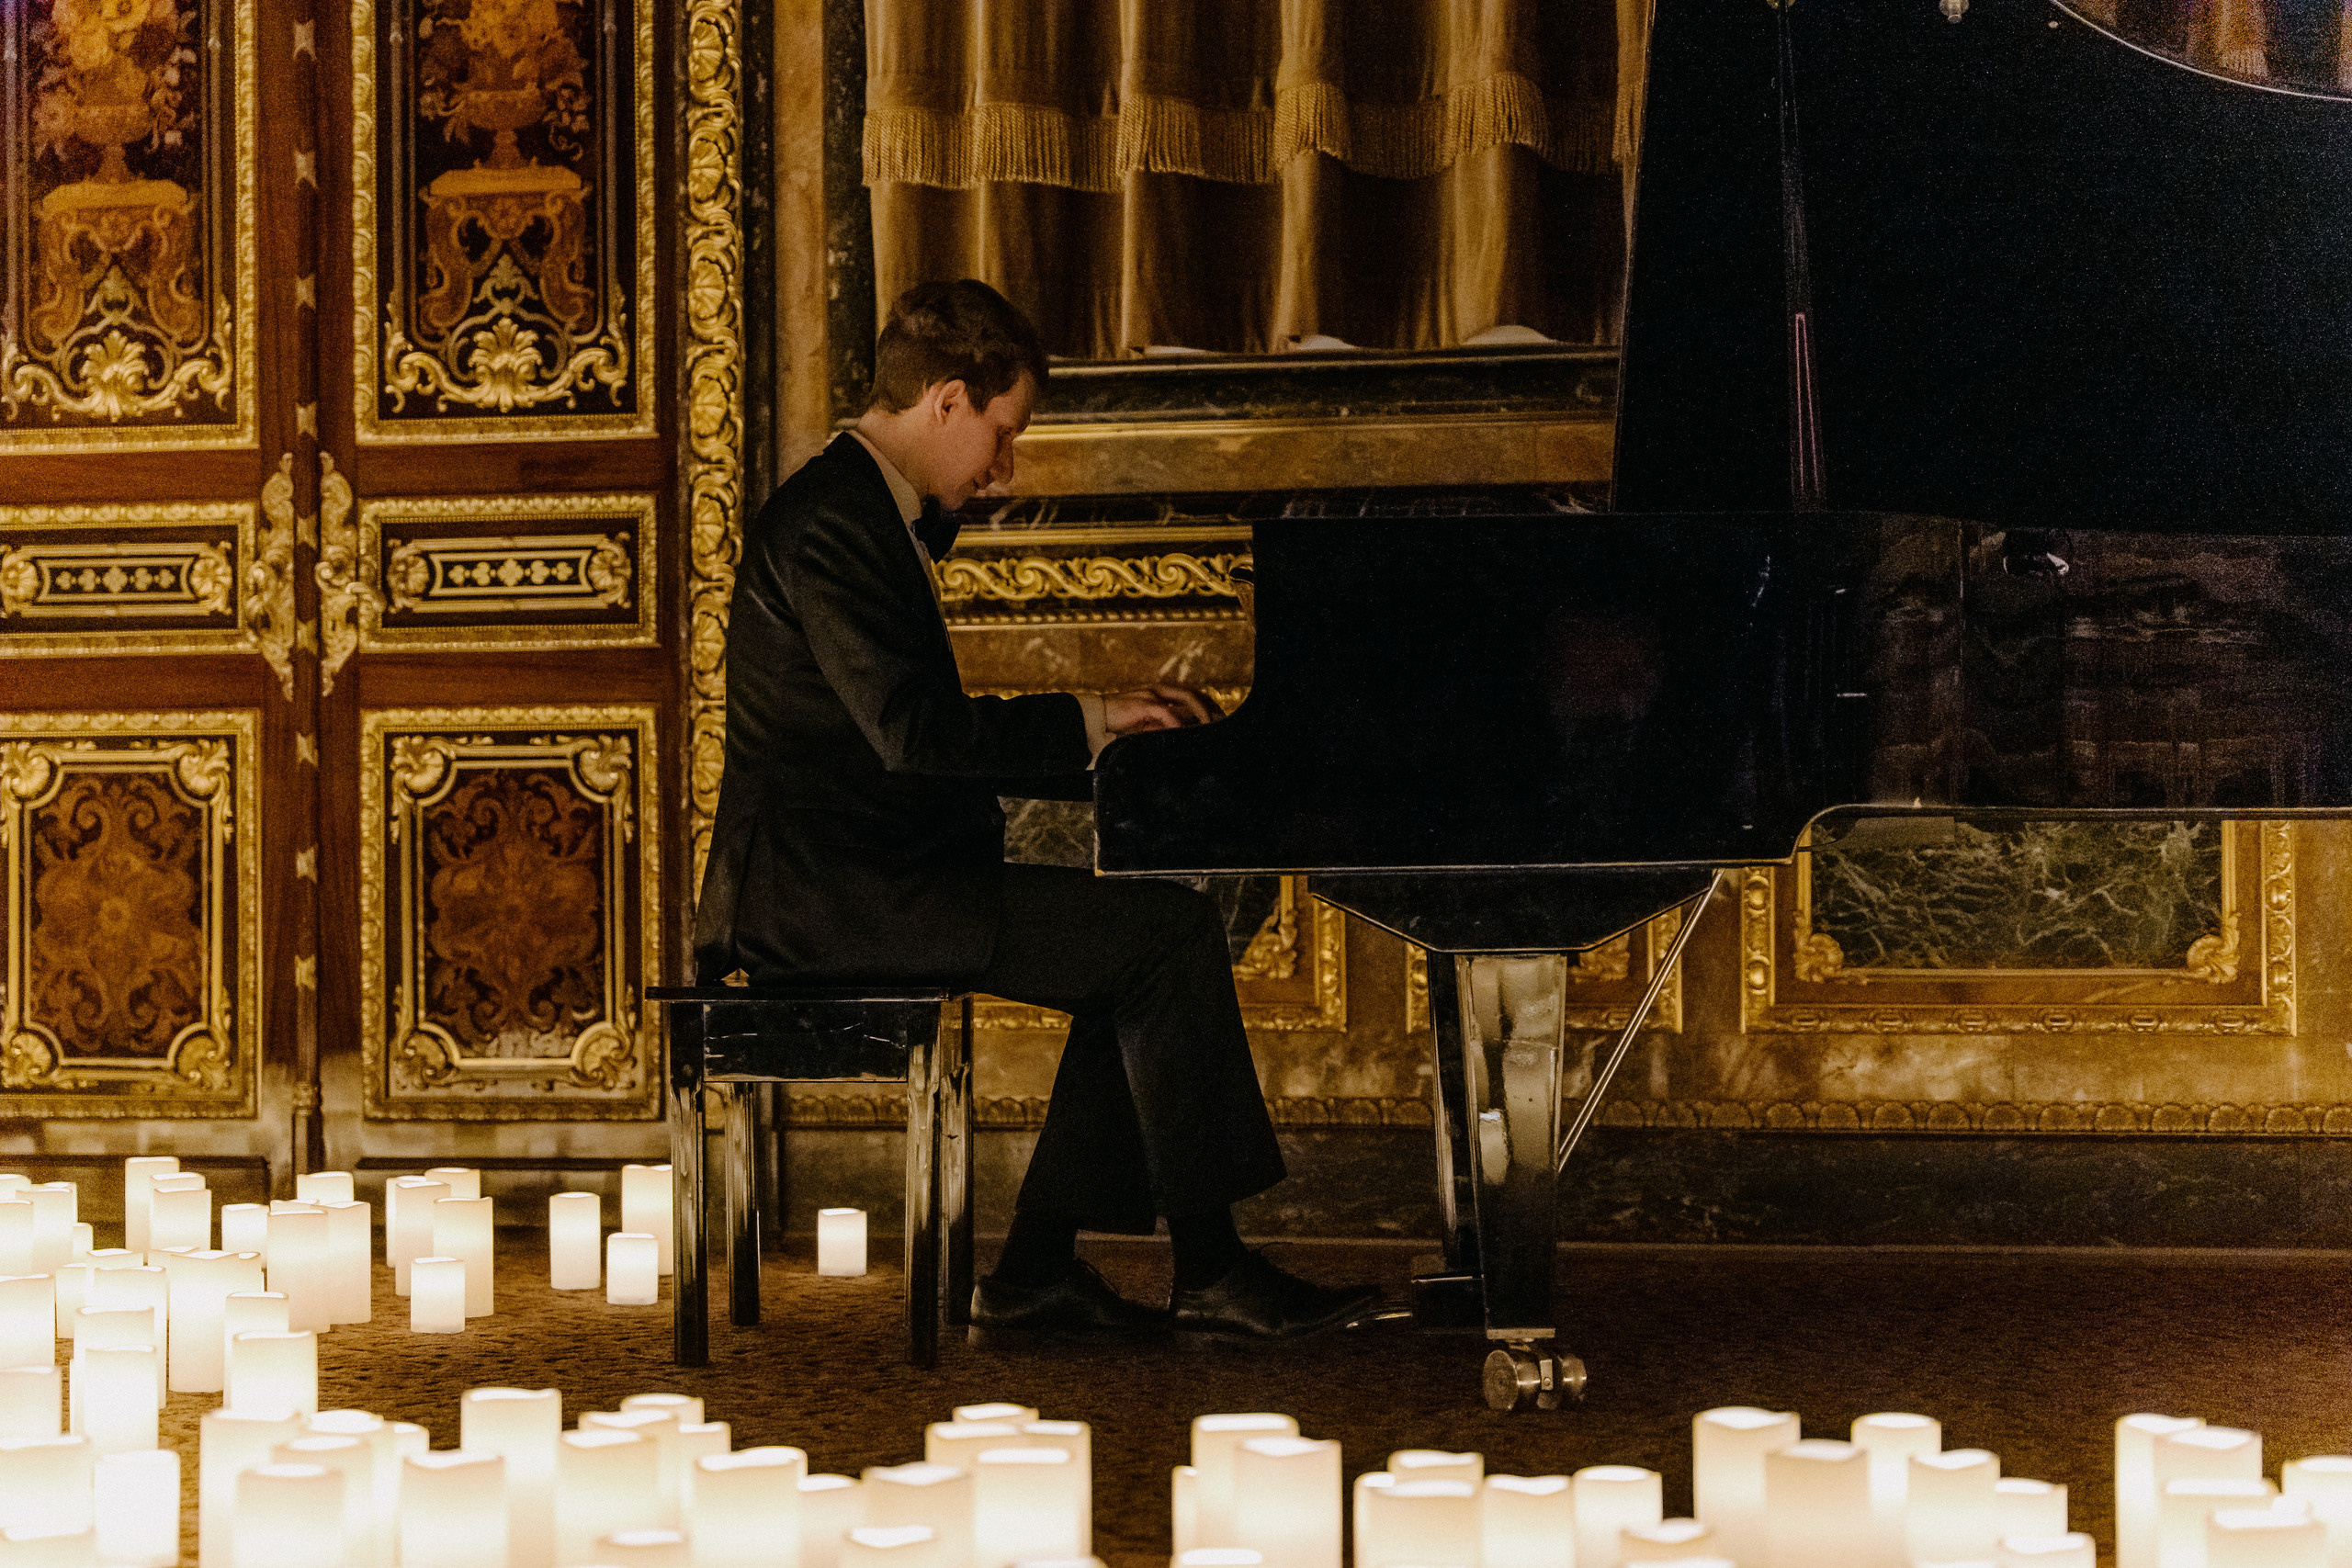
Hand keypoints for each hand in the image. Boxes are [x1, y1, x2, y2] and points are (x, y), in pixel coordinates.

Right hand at [1103, 685, 1222, 733]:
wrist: (1093, 718)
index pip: (1193, 696)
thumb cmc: (1118, 725)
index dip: (1208, 707)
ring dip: (1202, 713)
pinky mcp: (1143, 704)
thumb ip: (1163, 729)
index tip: (1219, 722)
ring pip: (1187, 698)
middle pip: (1195, 694)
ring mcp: (1152, 695)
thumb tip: (1182, 739)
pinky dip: (1178, 724)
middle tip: (1222, 725)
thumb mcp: (1146, 727)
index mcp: (1161, 694)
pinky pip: (1167, 712)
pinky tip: (1184, 734)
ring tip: (1210, 727)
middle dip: (1211, 708)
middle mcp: (1160, 691)